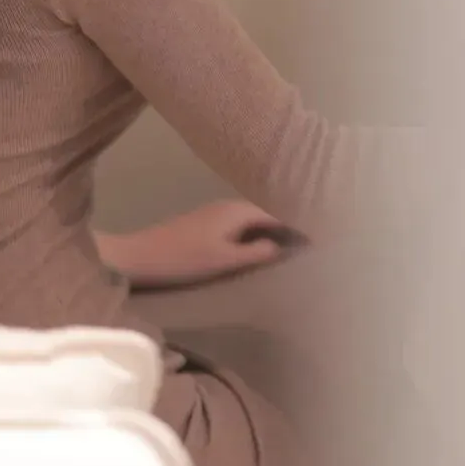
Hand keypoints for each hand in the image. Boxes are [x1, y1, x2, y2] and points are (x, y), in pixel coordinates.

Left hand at [96, 200, 304, 290]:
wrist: (140, 256)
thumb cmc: (183, 258)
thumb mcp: (224, 260)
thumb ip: (256, 253)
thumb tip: (282, 246)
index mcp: (237, 210)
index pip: (279, 212)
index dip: (301, 224)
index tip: (324, 238)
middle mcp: (229, 205)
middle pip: (269, 212)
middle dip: (291, 225)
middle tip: (316, 244)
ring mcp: (216, 213)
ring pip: (255, 219)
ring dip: (274, 230)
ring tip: (296, 247)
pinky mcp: (207, 224)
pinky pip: (243, 225)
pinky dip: (258, 234)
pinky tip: (263, 249)